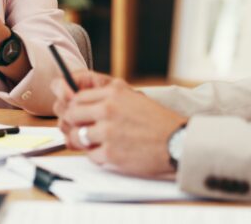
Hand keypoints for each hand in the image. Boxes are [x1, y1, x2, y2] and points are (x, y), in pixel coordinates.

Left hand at [52, 76, 186, 178]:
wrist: (178, 143)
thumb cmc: (159, 122)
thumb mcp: (134, 98)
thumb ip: (110, 99)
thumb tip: (85, 104)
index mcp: (113, 94)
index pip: (78, 97)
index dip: (76, 108)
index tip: (80, 115)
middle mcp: (108, 110)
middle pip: (72, 115)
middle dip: (75, 124)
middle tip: (84, 130)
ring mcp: (108, 132)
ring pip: (77, 136)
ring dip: (85, 142)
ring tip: (98, 143)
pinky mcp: (111, 153)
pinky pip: (91, 155)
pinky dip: (98, 156)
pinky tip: (112, 153)